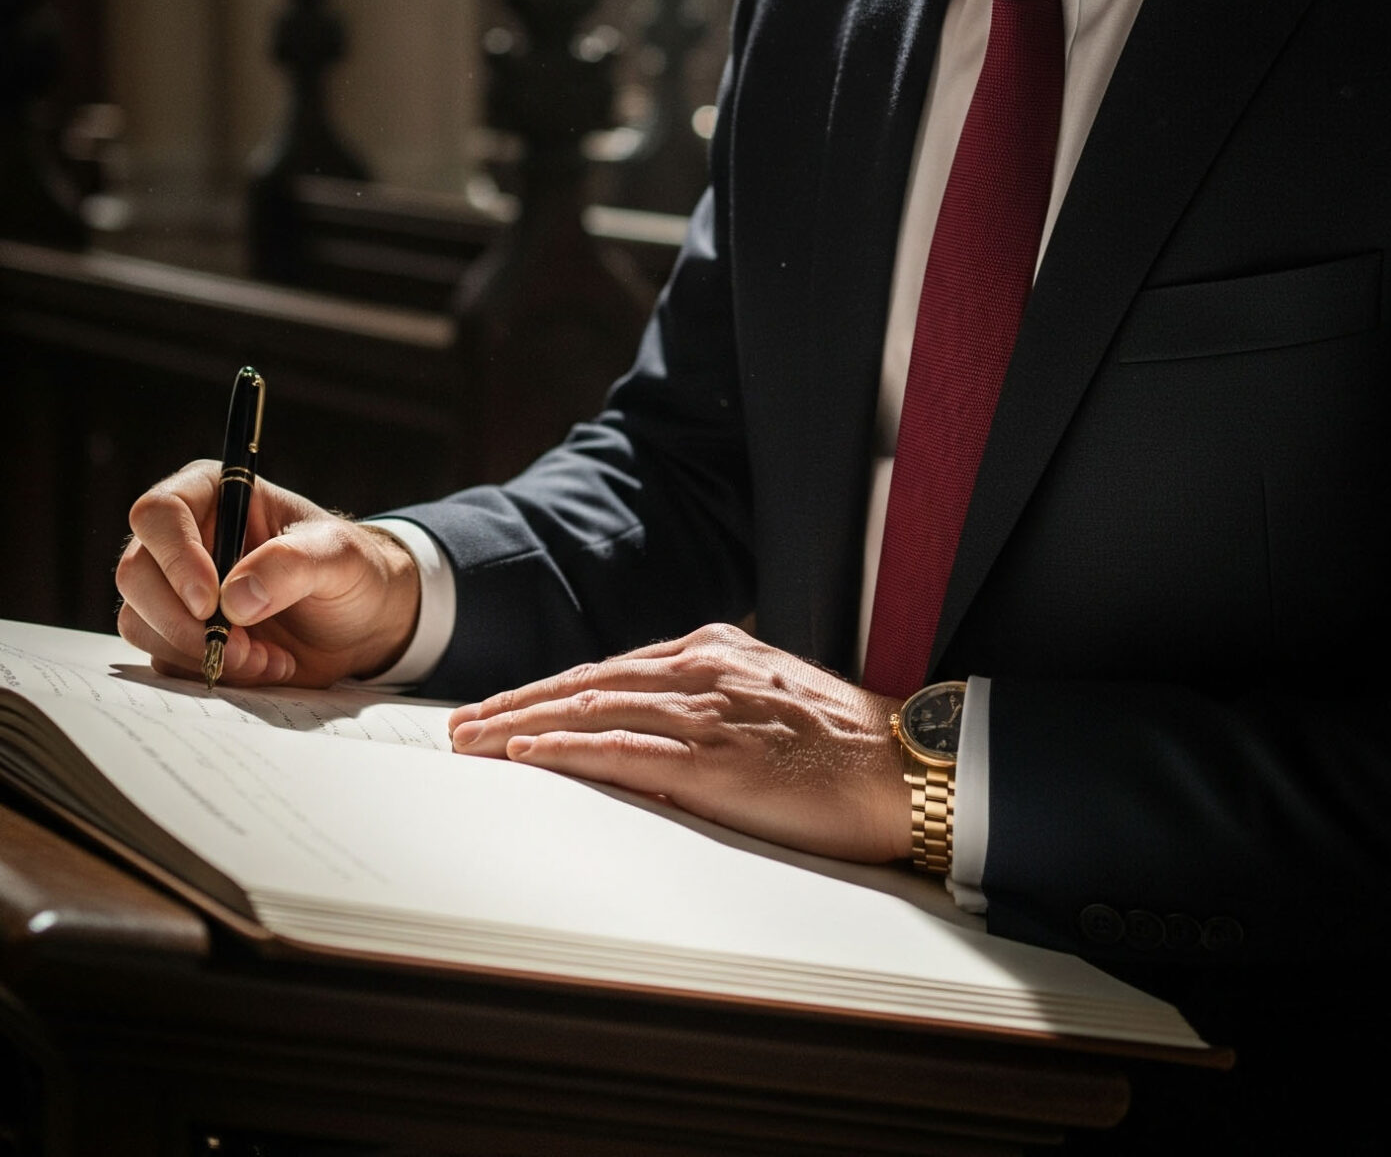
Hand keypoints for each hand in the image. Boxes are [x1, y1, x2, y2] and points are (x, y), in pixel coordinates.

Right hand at [117, 462, 420, 687]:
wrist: (360, 623)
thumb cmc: (350, 571)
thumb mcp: (337, 557)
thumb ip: (291, 566)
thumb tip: (233, 599)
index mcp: (214, 494)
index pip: (159, 513)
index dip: (175, 558)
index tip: (210, 602)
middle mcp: (185, 538)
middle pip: (136, 573)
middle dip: (185, 622)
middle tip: (241, 645)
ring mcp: (175, 589)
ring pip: (141, 621)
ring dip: (199, 651)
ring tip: (262, 657)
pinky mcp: (180, 634)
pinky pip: (162, 658)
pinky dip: (206, 672)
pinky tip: (260, 666)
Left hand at [448, 623, 912, 862]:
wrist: (903, 767)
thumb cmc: (843, 745)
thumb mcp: (767, 702)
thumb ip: (711, 703)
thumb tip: (655, 730)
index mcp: (714, 650)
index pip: (608, 668)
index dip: (547, 688)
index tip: (502, 707)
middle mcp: (702, 668)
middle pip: (585, 682)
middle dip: (517, 703)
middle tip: (462, 725)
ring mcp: (706, 710)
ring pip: (590, 708)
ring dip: (522, 725)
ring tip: (473, 742)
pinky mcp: (713, 759)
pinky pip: (622, 749)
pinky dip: (567, 748)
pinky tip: (528, 754)